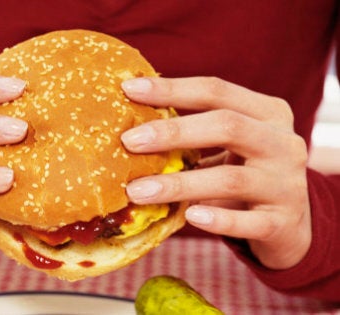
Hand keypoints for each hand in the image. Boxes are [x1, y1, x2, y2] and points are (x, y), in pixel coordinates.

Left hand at [120, 77, 310, 269]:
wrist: (291, 225)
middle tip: (128, 141)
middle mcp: (282, 143)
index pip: (216, 91)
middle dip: (173, 132)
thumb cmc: (245, 175)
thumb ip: (194, 131)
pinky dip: (218, 220)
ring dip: (179, 184)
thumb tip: (129, 122)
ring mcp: (286, 184)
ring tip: (137, 191)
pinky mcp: (283, 223)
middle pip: (226, 126)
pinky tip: (189, 217)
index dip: (172, 88)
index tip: (129, 89)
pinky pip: (248, 222)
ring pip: (230, 179)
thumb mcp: (230, 146)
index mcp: (267, 113)